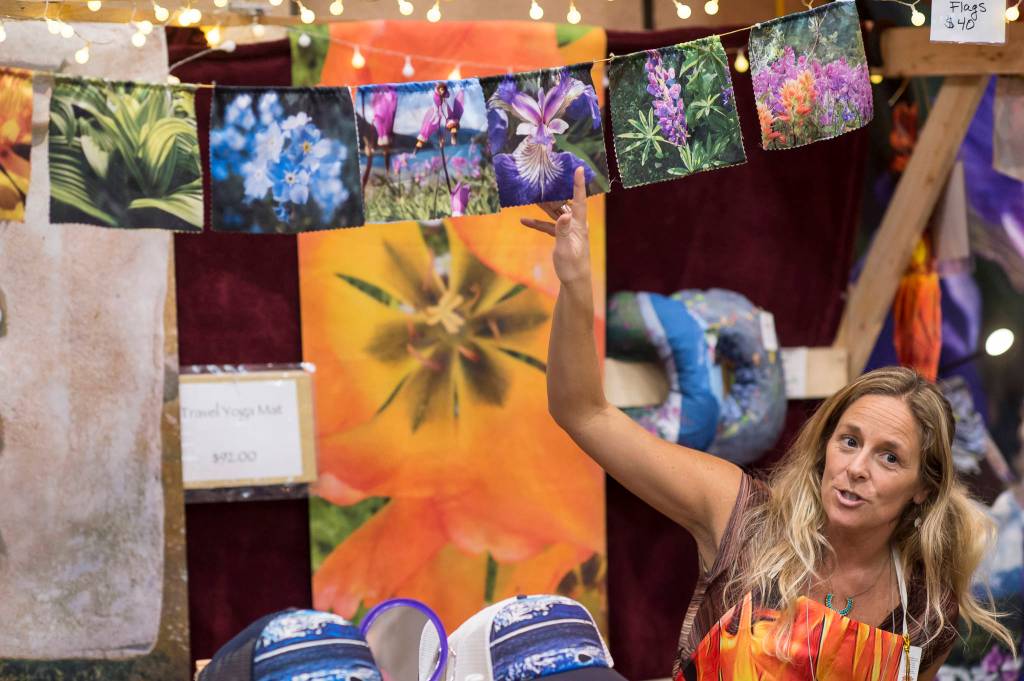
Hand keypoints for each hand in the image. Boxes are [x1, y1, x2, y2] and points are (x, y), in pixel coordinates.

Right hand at [520, 166, 590, 285]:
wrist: (574, 281)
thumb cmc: (573, 266)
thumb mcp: (566, 248)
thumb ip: (564, 230)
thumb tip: (565, 214)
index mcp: (579, 224)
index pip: (579, 200)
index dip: (578, 184)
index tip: (578, 168)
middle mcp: (575, 224)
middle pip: (564, 203)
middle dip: (556, 190)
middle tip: (546, 177)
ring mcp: (568, 230)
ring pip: (555, 212)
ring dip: (544, 205)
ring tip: (533, 193)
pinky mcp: (561, 237)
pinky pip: (548, 227)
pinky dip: (537, 223)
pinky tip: (523, 220)